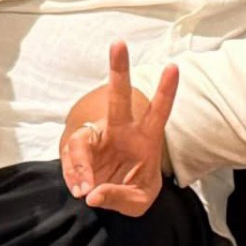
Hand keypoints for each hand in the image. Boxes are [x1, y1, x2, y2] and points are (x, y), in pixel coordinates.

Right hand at [62, 41, 178, 216]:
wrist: (113, 196)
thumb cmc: (134, 191)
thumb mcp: (138, 202)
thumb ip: (121, 197)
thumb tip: (93, 193)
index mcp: (146, 137)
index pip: (159, 111)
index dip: (166, 91)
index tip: (175, 67)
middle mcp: (122, 130)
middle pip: (119, 98)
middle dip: (119, 69)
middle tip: (119, 43)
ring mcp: (99, 138)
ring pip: (81, 140)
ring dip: (79, 165)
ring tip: (83, 189)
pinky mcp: (79, 150)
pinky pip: (70, 158)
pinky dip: (73, 175)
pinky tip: (80, 189)